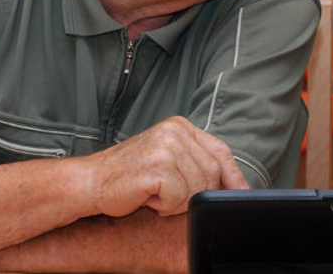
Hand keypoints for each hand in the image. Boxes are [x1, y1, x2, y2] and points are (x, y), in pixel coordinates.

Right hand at [85, 116, 247, 217]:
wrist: (90, 182)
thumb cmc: (128, 175)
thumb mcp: (166, 158)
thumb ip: (195, 161)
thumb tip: (232, 183)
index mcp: (179, 126)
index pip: (220, 150)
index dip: (233, 175)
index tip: (242, 192)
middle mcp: (174, 132)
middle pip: (212, 173)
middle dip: (196, 193)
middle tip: (168, 194)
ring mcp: (165, 148)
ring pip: (197, 189)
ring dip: (178, 202)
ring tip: (155, 194)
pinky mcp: (157, 168)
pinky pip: (179, 199)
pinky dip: (165, 207)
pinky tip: (147, 198)